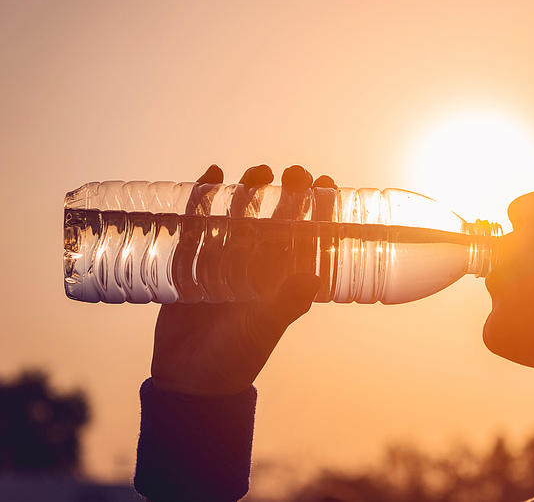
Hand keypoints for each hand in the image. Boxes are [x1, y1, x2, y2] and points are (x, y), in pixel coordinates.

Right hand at [150, 164, 330, 395]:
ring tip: (259, 171)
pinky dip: (203, 199)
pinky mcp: (191, 261)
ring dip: (249, 190)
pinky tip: (213, 176)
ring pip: (240, 215)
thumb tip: (312, 277)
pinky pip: (198, 223)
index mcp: (283, 278)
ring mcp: (224, 260)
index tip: (326, 183)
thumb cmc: (237, 357)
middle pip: (275, 217)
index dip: (318, 208)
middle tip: (293, 171)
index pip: (307, 234)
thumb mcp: (264, 329)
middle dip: (286, 191)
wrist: (189, 380)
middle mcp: (257, 265)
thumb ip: (286, 304)